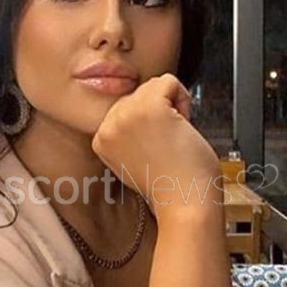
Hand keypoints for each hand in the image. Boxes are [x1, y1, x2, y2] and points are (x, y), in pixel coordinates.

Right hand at [92, 73, 221, 218]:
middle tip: (167, 143)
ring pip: (154, 85)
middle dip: (160, 112)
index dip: (149, 124)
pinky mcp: (149, 108)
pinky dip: (184, 100)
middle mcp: (108, 125)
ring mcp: (127, 115)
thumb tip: (138, 106)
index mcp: (101, 139)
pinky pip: (170, 81)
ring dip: (173, 106)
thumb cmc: (171, 185)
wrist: (185, 204)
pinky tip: (182, 127)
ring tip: (173, 137)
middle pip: (139, 93)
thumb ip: (129, 134)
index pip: (127, 106)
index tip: (154, 149)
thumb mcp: (135, 158)